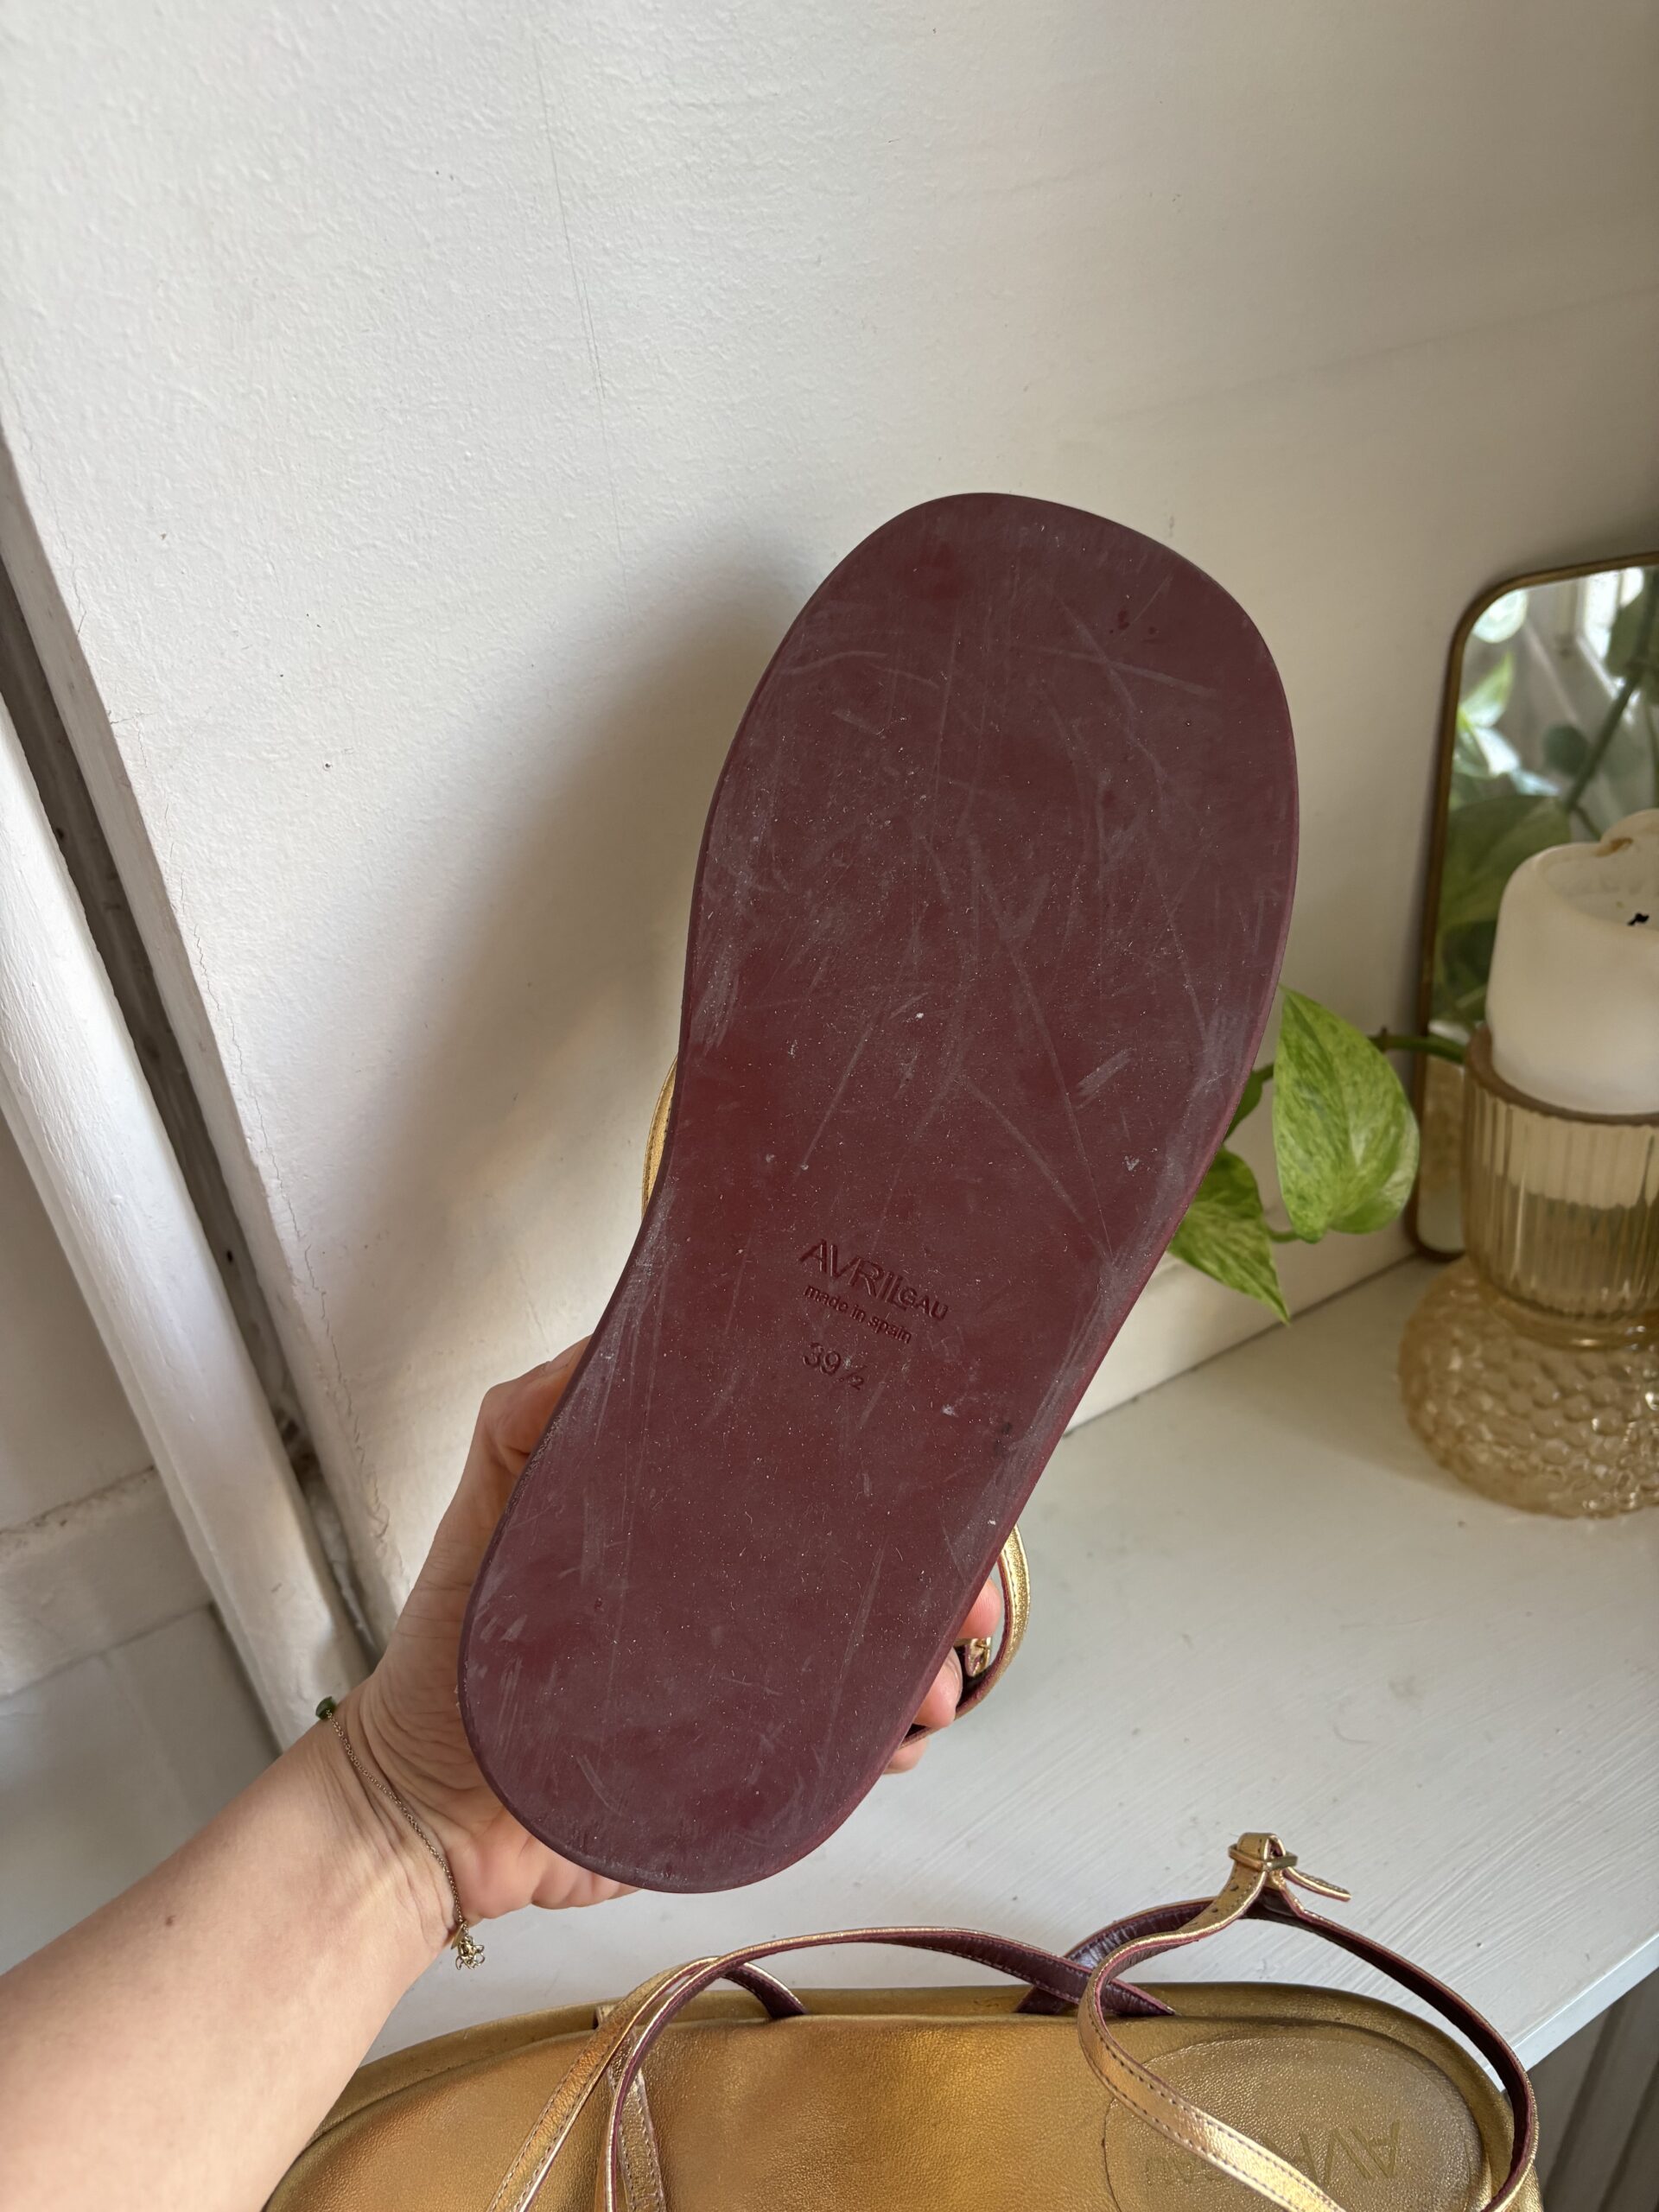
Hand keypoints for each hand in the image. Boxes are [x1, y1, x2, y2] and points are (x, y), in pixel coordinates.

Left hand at [348, 1344, 1000, 1928]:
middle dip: (939, 1580)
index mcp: (692, 1519)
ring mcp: (745, 1678)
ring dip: (926, 1666)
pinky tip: (896, 1738)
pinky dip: (889, 1739)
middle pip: (869, 1570)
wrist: (427, 1811)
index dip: (892, 1480)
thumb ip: (535, 1410)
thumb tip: (615, 1332)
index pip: (813, 1479)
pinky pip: (843, 1746)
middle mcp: (731, 1591)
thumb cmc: (450, 1651)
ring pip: (874, 1659)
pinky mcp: (745, 1762)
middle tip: (964, 1607)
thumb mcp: (491, 1496)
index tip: (937, 1490)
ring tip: (928, 1690)